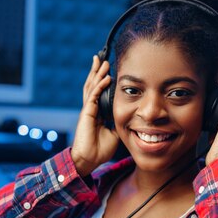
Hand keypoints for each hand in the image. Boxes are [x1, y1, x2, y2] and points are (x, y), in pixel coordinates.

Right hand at [71, 55, 119, 176]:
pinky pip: (93, 97)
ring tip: (102, 62)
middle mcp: (91, 109)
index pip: (99, 92)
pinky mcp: (86, 114)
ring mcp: (88, 110)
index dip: (103, 80)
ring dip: (98, 74)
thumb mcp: (115, 133)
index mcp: (97, 112)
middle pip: (93, 85)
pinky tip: (105, 78)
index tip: (109, 70)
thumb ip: (120, 122)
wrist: (89, 159)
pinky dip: (99, 87)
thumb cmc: (100, 149)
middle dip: (97, 72)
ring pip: (92, 88)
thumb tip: (131, 116)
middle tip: (102, 58)